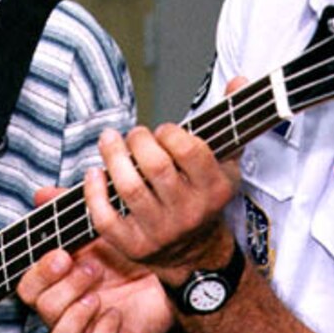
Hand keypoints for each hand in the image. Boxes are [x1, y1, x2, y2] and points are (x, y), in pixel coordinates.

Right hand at [17, 187, 173, 332]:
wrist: (173, 266)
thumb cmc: (129, 248)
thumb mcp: (99, 223)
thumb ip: (68, 210)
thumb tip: (41, 194)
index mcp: (59, 280)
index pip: (28, 286)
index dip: (40, 273)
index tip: (63, 254)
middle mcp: (69, 305)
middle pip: (42, 310)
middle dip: (63, 289)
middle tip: (90, 269)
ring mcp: (89, 326)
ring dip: (75, 316)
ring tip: (97, 296)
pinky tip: (116, 313)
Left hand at [86, 121, 238, 280]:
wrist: (197, 253)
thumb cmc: (206, 196)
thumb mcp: (226, 161)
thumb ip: (230, 120)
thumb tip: (239, 79)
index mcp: (214, 188)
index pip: (190, 152)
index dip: (170, 133)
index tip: (163, 131)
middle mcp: (189, 212)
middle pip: (155, 167)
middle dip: (139, 140)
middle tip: (135, 134)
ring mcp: (160, 231)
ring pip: (129, 189)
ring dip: (113, 157)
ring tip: (110, 140)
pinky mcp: (134, 246)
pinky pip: (106, 219)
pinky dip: (94, 193)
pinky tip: (95, 172)